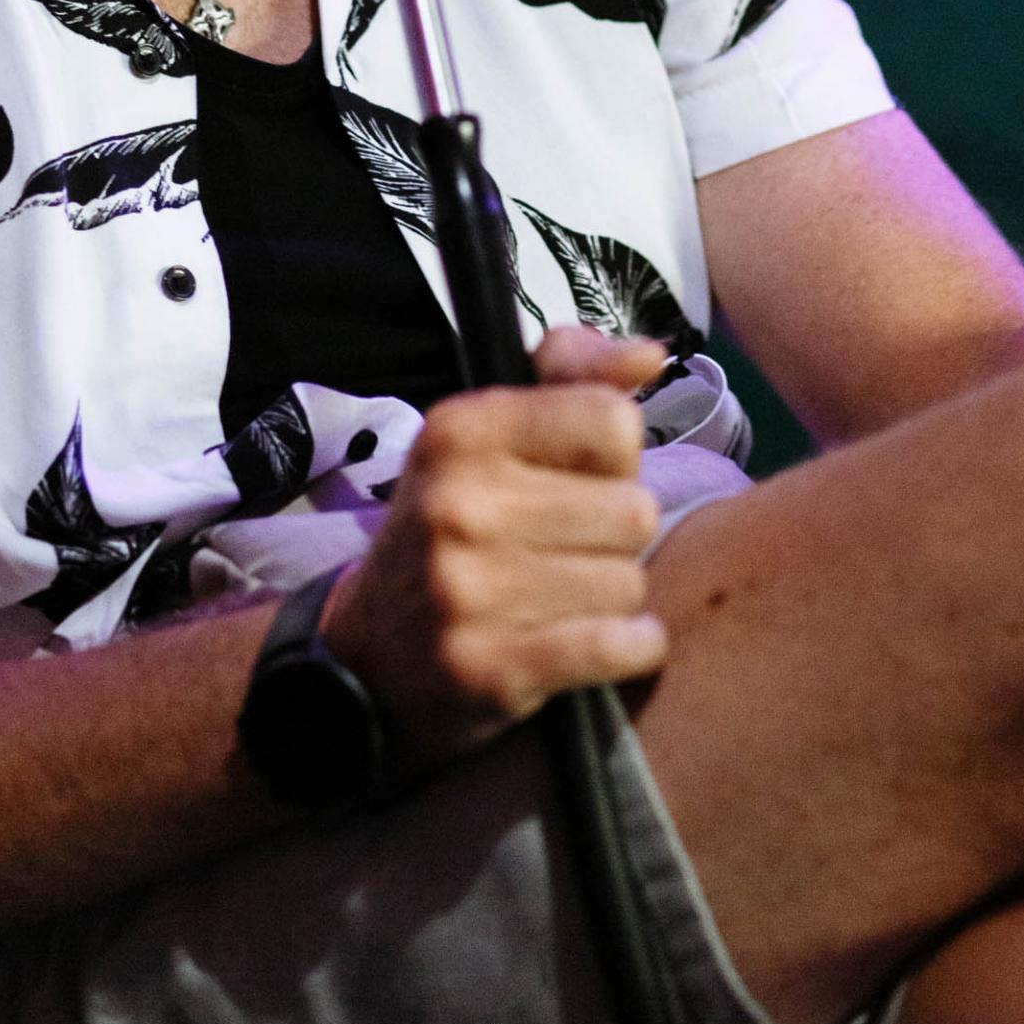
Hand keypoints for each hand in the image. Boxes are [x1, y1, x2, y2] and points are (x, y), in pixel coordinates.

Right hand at [318, 325, 668, 769]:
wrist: (373, 652)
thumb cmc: (458, 527)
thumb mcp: (491, 433)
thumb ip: (573, 377)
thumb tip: (650, 356)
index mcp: (462, 429)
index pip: (611, 421)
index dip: (615, 457)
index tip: (579, 479)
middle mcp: (458, 502)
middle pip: (633, 510)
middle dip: (617, 536)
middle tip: (570, 549)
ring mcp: (467, 590)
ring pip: (629, 584)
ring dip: (615, 598)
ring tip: (565, 597)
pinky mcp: (488, 668)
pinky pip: (619, 646)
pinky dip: (630, 648)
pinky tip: (595, 643)